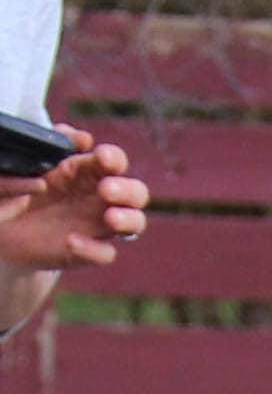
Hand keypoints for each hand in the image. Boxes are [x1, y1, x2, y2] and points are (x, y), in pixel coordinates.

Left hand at [0, 134, 147, 271]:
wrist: (6, 224)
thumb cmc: (23, 186)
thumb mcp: (34, 158)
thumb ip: (57, 142)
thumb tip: (83, 139)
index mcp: (89, 171)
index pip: (116, 162)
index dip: (114, 159)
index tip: (102, 157)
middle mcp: (101, 199)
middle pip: (137, 193)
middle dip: (127, 191)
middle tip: (106, 190)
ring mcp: (98, 226)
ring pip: (134, 224)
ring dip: (128, 220)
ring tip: (110, 219)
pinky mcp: (88, 252)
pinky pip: (105, 254)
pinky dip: (93, 249)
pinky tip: (71, 241)